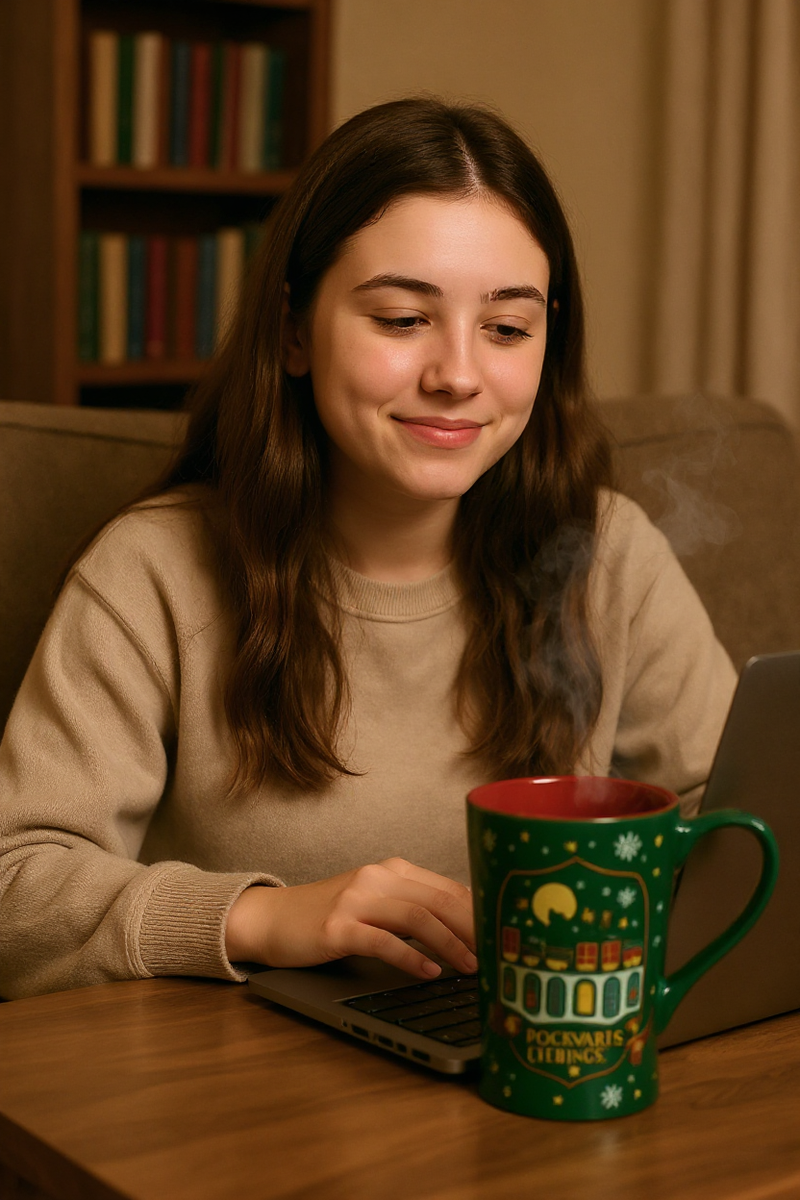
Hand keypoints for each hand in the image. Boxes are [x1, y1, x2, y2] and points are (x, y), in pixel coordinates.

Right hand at [225, 858, 476, 979]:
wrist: (272, 919)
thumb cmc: (329, 917)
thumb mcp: (374, 904)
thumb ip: (412, 909)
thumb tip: (466, 933)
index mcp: (393, 871)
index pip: (449, 888)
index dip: (480, 913)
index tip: (503, 936)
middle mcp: (377, 878)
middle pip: (440, 899)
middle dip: (475, 928)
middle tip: (498, 955)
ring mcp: (356, 900)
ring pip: (417, 917)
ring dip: (450, 944)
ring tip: (471, 968)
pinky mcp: (338, 926)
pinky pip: (383, 940)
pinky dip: (411, 957)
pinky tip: (429, 972)